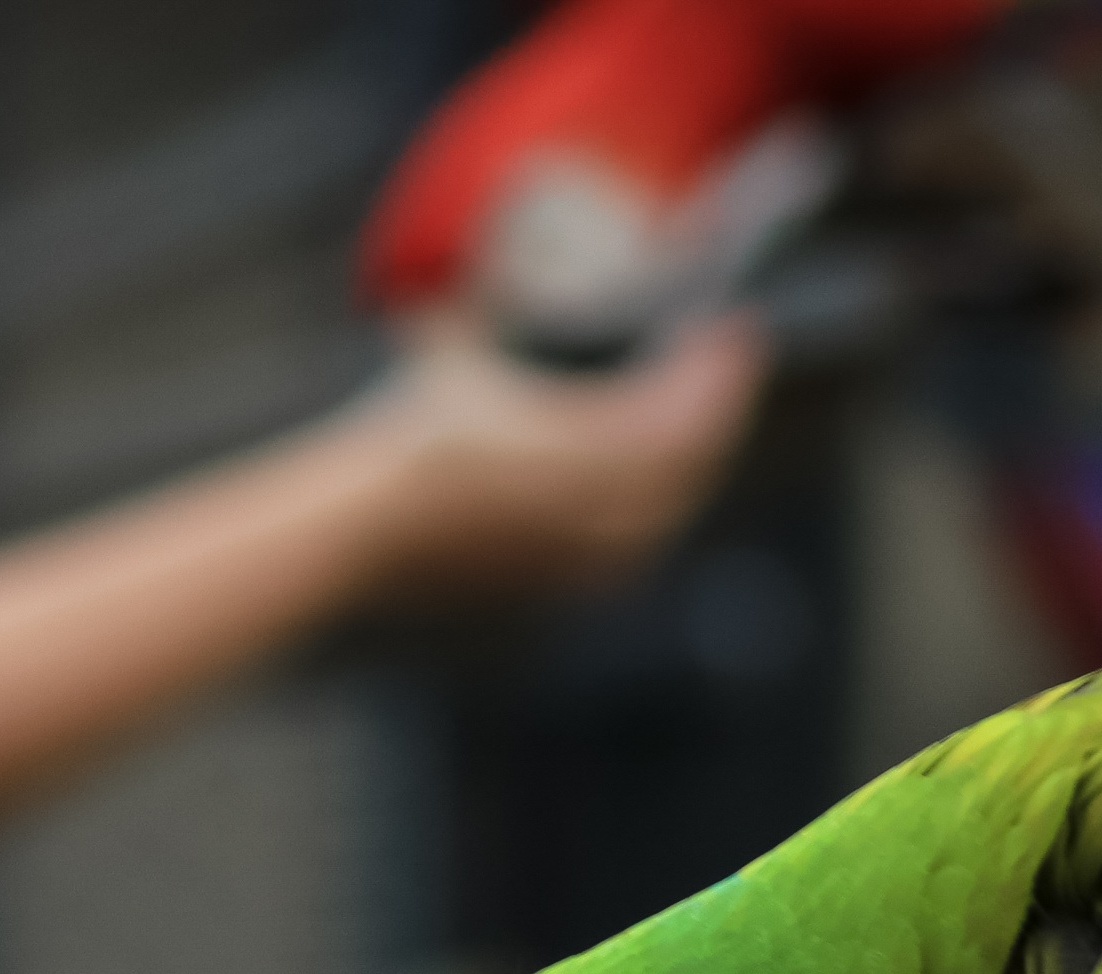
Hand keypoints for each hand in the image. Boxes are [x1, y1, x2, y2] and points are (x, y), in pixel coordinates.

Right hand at [346, 308, 770, 601]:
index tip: (735, 329)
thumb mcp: (458, 346)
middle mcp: (606, 512)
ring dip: (694, 453)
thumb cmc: (406, 434)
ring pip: (675, 502)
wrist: (366, 527)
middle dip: (719, 407)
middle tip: (728, 361)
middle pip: (695, 459)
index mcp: (589, 450)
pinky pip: (645, 537)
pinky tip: (657, 472)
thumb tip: (504, 263)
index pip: (687, 411)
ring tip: (699, 410)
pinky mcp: (577, 583)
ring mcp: (596, 556)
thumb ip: (498, 308)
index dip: (720, 370)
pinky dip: (662, 495)